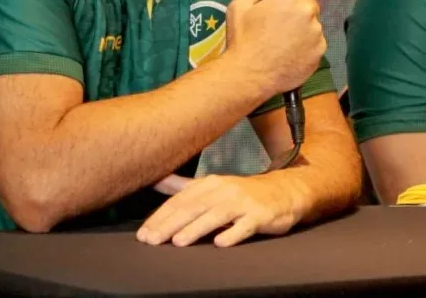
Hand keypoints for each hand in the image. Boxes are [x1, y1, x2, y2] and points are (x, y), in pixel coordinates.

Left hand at [139, 174, 299, 247]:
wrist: (281, 191)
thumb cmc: (240, 193)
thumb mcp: (210, 186)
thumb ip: (182, 186)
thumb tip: (155, 181)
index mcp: (207, 184)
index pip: (179, 201)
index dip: (160, 217)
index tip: (144, 234)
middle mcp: (222, 190)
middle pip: (192, 208)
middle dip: (169, 225)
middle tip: (152, 240)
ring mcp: (242, 202)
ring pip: (215, 215)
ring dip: (196, 229)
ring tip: (178, 242)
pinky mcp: (260, 216)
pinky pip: (245, 226)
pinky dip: (233, 234)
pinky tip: (220, 243)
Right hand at [225, 0, 325, 95]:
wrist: (249, 74)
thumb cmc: (243, 38)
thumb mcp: (239, 7)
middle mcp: (309, 13)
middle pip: (310, 4)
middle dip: (298, 10)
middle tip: (280, 22)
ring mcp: (317, 35)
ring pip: (314, 25)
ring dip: (303, 29)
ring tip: (283, 42)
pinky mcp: (319, 53)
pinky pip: (316, 43)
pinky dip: (306, 46)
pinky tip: (289, 54)